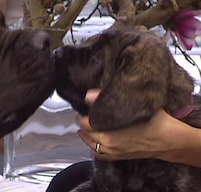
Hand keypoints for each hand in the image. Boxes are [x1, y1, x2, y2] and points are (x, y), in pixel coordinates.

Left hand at [76, 89, 190, 160]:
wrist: (170, 140)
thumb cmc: (155, 122)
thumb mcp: (133, 106)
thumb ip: (109, 100)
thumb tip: (89, 95)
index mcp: (109, 134)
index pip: (85, 124)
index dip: (82, 115)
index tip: (83, 109)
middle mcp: (109, 146)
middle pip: (87, 135)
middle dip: (83, 125)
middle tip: (85, 115)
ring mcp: (114, 153)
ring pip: (91, 146)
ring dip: (87, 137)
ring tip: (87, 128)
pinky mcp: (120, 157)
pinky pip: (100, 155)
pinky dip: (94, 148)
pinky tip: (95, 142)